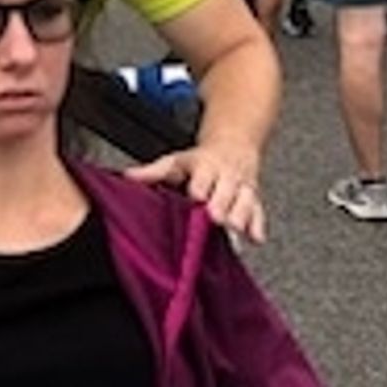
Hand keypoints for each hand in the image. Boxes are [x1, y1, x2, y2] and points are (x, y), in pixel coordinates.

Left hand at [126, 140, 265, 243]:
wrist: (233, 148)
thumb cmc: (199, 162)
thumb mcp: (175, 162)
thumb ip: (153, 172)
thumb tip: (128, 176)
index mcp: (205, 166)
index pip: (203, 177)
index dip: (200, 186)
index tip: (196, 195)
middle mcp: (225, 176)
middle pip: (226, 190)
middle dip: (222, 203)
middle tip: (216, 217)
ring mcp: (241, 188)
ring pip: (244, 200)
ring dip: (241, 214)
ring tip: (236, 227)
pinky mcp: (253, 199)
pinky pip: (258, 212)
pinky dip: (257, 225)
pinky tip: (255, 238)